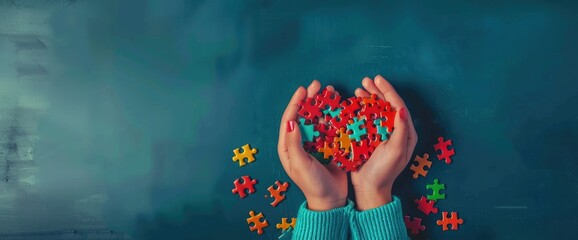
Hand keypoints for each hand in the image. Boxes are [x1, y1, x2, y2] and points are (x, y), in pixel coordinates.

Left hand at [277, 80, 347, 210]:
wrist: (331, 200)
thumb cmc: (312, 184)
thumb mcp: (300, 164)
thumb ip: (294, 143)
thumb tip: (291, 121)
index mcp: (288, 146)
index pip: (289, 120)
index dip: (295, 103)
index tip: (302, 90)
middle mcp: (300, 142)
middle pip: (304, 115)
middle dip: (310, 99)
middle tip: (317, 84)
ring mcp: (315, 143)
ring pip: (318, 118)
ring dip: (323, 104)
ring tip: (330, 90)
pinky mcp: (329, 145)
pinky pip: (330, 127)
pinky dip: (334, 115)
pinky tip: (339, 105)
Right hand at [351, 75, 417, 210]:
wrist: (369, 189)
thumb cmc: (384, 172)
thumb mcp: (395, 151)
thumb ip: (400, 130)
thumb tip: (401, 109)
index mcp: (405, 134)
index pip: (398, 106)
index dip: (388, 91)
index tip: (378, 79)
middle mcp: (395, 132)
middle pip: (387, 105)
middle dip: (377, 91)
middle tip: (365, 80)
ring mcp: (382, 135)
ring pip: (376, 110)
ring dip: (368, 98)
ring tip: (358, 90)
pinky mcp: (370, 138)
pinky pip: (366, 119)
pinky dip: (360, 110)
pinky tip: (353, 103)